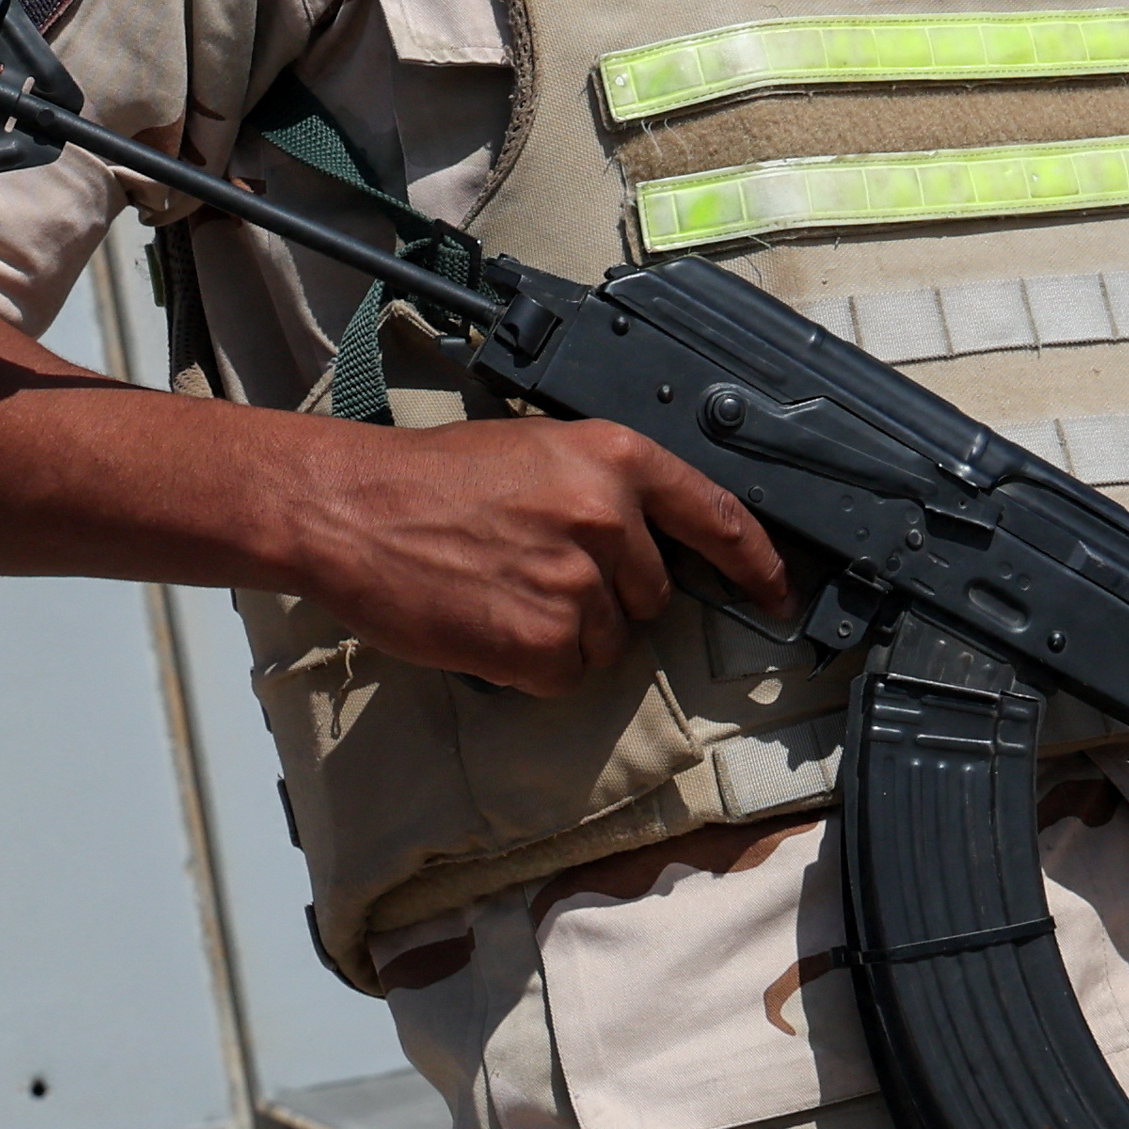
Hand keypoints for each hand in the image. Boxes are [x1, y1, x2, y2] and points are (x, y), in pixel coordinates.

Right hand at [286, 413, 789, 692]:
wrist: (351, 510)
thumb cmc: (429, 480)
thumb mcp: (536, 454)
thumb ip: (603, 491)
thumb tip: (650, 547)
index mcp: (614, 459)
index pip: (718, 517)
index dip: (757, 563)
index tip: (777, 593)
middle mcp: (607, 519)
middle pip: (652, 594)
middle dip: (608, 596)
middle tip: (533, 568)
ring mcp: (578, 585)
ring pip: (609, 641)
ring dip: (565, 632)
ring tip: (499, 590)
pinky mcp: (542, 643)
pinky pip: (565, 675)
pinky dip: (530, 665)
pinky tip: (488, 624)